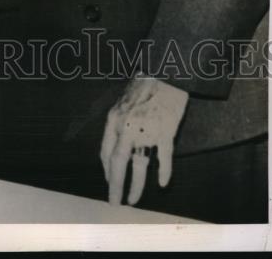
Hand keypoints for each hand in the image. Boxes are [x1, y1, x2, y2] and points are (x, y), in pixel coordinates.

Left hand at [100, 76, 188, 205]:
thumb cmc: (144, 85)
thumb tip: (116, 144)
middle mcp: (127, 126)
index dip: (107, 169)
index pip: (106, 151)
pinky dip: (164, 172)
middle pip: (117, 162)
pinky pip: (163, 157)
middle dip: (114, 185)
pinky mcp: (165, 130)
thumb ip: (119, 122)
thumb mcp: (124, 102)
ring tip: (133, 200)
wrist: (163, 70)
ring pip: (138, 165)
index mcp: (114, 118)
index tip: (109, 181)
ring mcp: (146, 130)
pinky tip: (162, 183)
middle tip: (114, 202)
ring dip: (135, 186)